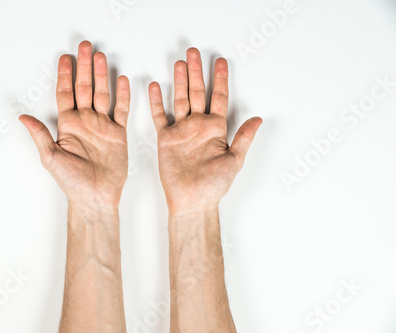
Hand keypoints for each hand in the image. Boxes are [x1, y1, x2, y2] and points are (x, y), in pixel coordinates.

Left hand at [20, 41, 130, 210]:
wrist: (96, 197)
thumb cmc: (73, 182)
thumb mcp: (51, 157)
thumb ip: (40, 135)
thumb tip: (23, 116)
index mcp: (68, 125)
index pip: (65, 93)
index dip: (65, 75)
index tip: (65, 58)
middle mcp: (85, 122)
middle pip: (84, 88)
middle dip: (84, 67)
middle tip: (85, 47)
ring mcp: (102, 126)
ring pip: (102, 94)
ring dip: (101, 76)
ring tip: (101, 57)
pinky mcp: (118, 134)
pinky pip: (121, 110)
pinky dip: (122, 96)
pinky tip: (121, 81)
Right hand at [148, 48, 261, 213]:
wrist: (192, 201)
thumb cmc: (214, 186)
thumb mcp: (234, 161)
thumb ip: (243, 138)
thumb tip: (258, 119)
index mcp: (216, 129)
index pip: (219, 98)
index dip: (220, 79)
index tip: (221, 62)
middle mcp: (198, 126)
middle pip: (198, 92)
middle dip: (197, 72)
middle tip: (194, 52)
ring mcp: (182, 130)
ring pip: (180, 99)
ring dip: (179, 81)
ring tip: (179, 63)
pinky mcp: (166, 139)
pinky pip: (160, 116)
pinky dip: (156, 102)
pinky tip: (156, 86)